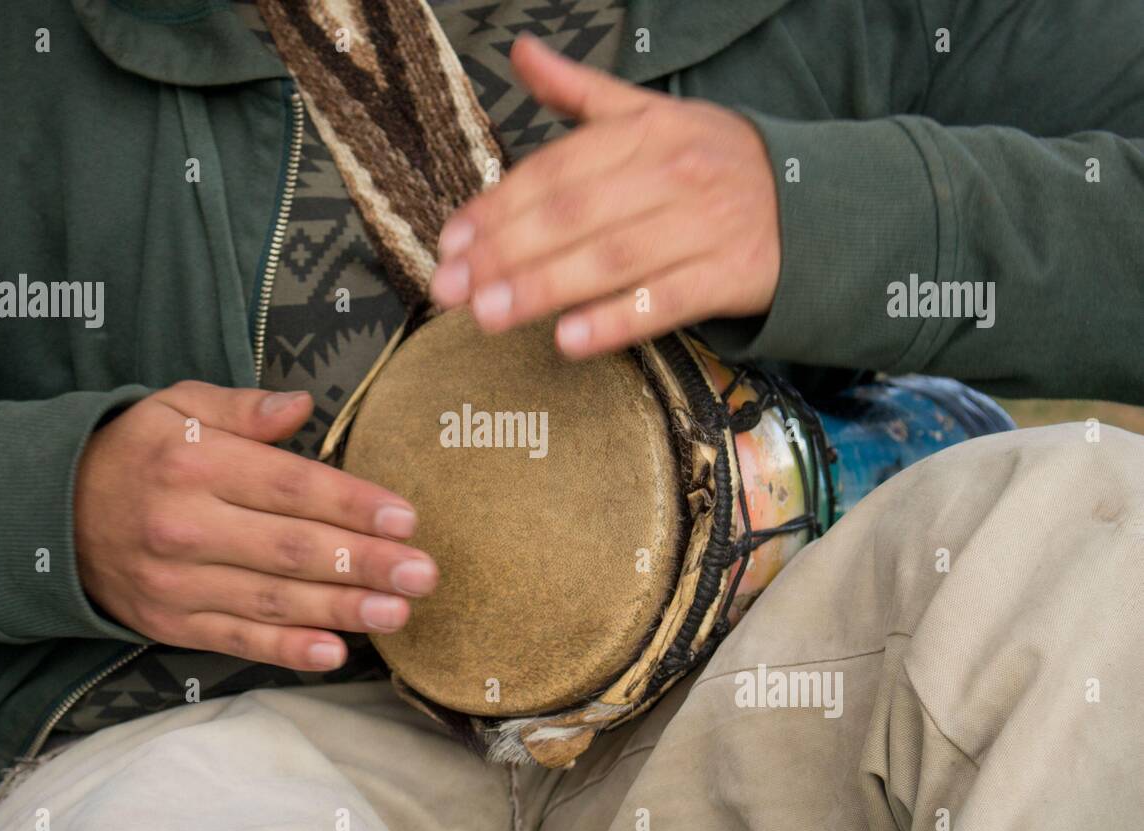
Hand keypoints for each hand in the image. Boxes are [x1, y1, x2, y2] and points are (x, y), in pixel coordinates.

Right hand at [73, 381, 437, 670]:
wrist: (47, 513)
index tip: (406, 519)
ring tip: (398, 613)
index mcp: (197, 464)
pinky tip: (335, 652)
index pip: (292, 487)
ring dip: (341, 610)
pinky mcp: (171, 623)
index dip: (353, 505)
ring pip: (274, 601)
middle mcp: (188, 526)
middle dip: (365, 563)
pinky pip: (237, 641)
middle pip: (293, 549)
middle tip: (423, 573)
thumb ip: (242, 408)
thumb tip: (302, 405)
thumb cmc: (134, 451)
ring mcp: (178, 582)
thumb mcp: (177, 406)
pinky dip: (287, 652)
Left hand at [429, 33, 780, 358]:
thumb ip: (580, 92)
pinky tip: (568, 340)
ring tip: (489, 315)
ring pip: (611, 259)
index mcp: (644, 131)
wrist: (814, 201)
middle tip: (453, 288)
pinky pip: (664, 302)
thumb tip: (521, 53)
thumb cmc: (712, 162)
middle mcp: (672, 174)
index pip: (556, 169)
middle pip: (574, 215)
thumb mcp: (651, 116)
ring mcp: (703, 226)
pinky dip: (617, 321)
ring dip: (545, 289)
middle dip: (505, 252)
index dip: (498, 206)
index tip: (452, 242)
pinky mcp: (729, 276)